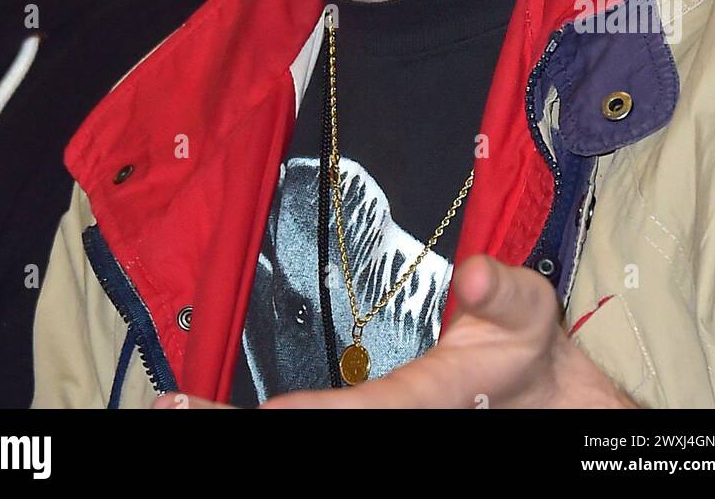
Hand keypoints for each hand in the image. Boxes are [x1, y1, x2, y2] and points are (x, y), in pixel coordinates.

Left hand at [151, 253, 639, 410]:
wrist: (544, 400)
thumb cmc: (525, 346)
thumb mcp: (528, 309)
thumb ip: (503, 291)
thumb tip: (473, 277)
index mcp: (430, 398)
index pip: (371, 412)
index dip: (322, 415)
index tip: (273, 417)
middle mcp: (399, 421)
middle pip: (320, 433)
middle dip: (238, 425)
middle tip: (172, 407)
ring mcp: (383, 426)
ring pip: (307, 438)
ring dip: (231, 424)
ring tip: (170, 407)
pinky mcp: (373, 422)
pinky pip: (317, 428)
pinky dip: (254, 423)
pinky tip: (208, 413)